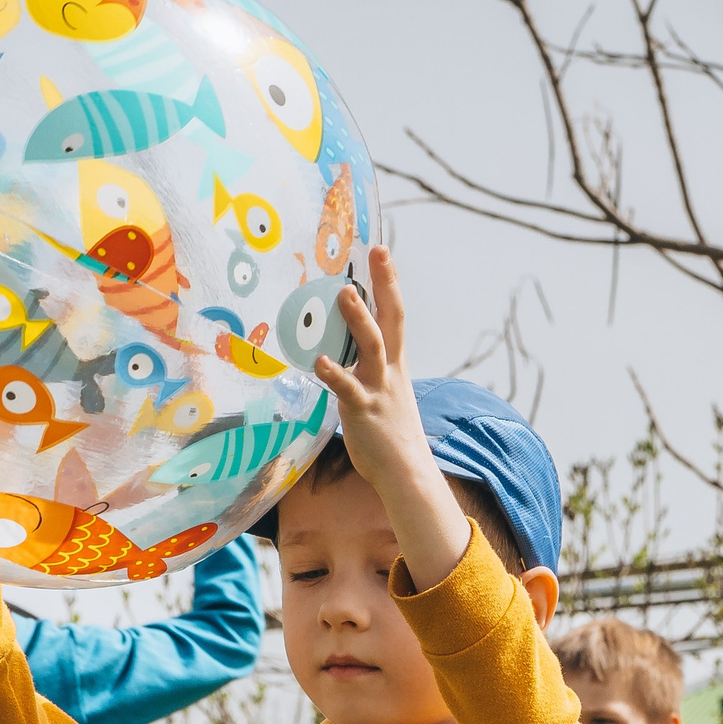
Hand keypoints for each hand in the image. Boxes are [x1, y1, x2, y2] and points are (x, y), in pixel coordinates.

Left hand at [313, 247, 466, 591]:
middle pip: (391, 318)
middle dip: (386, 284)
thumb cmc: (390, 435)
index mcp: (394, 364)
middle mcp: (390, 370)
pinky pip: (347, 388)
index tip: (382, 252)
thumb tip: (344, 355)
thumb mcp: (383, 393)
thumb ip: (367, 371)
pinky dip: (333, 374)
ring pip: (371, 346)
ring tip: (347, 294)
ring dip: (359, 319)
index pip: (394, 314)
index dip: (389, 282)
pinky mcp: (363, 410)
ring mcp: (378, 388)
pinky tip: (317, 362)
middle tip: (379, 252)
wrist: (405, 471)